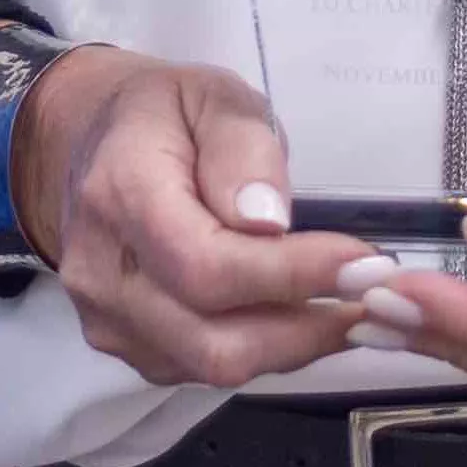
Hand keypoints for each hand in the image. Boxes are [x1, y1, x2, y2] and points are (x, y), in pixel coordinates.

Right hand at [17, 47, 369, 390]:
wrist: (88, 144)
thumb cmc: (165, 115)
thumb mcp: (214, 95)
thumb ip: (243, 148)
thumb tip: (269, 220)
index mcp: (119, 195)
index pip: (206, 265)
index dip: (292, 276)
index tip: (365, 264)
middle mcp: (102, 273)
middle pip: (213, 340)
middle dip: (308, 327)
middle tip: (377, 298)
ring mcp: (108, 321)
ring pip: (214, 365)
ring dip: (295, 344)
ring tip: (349, 304)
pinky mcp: (128, 349)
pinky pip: (204, 370)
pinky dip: (267, 349)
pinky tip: (302, 313)